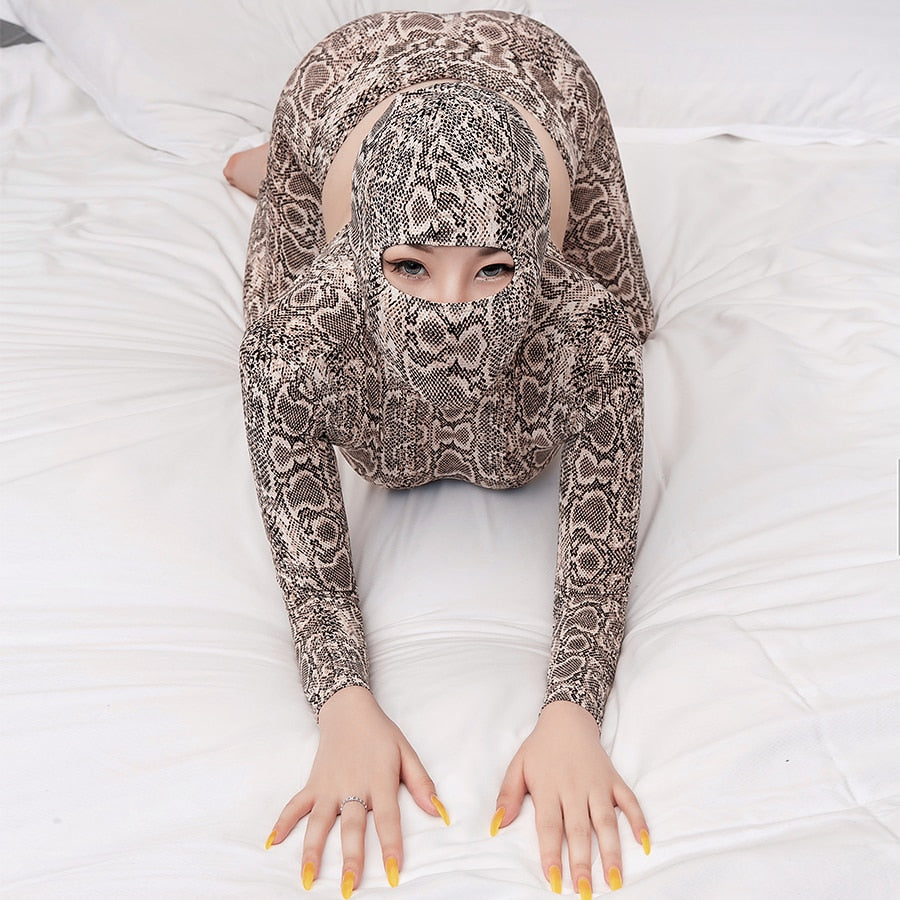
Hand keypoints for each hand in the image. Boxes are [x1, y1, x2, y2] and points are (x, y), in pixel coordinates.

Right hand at [266, 686, 446, 894]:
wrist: (348, 709)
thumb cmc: (380, 734)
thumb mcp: (406, 752)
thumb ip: (421, 784)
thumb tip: (439, 813)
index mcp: (379, 779)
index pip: (388, 818)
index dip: (391, 845)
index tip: (393, 873)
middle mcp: (352, 785)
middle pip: (351, 826)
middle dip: (350, 858)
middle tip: (349, 887)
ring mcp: (329, 786)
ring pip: (319, 821)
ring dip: (312, 850)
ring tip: (308, 878)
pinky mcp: (313, 784)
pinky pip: (295, 805)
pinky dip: (282, 822)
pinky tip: (272, 842)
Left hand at [493, 701, 648, 894]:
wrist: (567, 718)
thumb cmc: (540, 748)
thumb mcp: (518, 766)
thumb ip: (508, 796)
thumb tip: (497, 826)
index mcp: (549, 787)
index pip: (549, 826)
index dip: (551, 854)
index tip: (554, 880)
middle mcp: (574, 788)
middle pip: (579, 829)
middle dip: (582, 861)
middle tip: (585, 890)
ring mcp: (597, 784)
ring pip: (606, 821)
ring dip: (611, 851)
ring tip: (615, 879)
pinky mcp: (614, 779)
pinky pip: (629, 801)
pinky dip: (638, 820)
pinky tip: (643, 843)